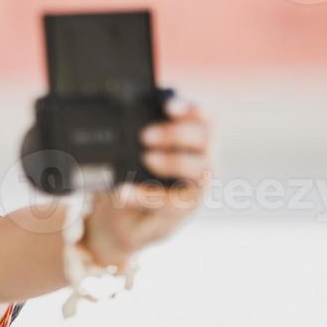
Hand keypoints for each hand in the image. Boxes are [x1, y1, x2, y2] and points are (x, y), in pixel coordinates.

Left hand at [82, 97, 211, 265]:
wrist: (120, 221)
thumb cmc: (130, 177)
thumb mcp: (128, 152)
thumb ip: (133, 132)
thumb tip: (120, 113)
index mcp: (192, 139)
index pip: (205, 117)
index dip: (192, 108)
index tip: (168, 105)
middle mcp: (202, 160)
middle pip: (207, 138)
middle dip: (176, 133)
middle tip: (144, 135)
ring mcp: (197, 187)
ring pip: (202, 169)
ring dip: (173, 160)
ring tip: (146, 158)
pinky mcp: (183, 211)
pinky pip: (172, 202)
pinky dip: (145, 194)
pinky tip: (123, 191)